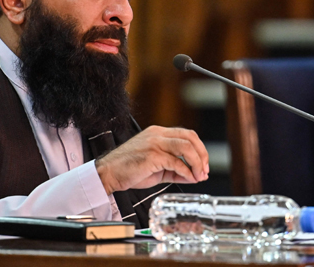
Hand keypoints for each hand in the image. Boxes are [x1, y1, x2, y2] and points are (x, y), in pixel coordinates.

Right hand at [94, 126, 209, 193]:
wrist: (108, 174)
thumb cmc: (129, 170)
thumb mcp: (157, 168)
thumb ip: (175, 170)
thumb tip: (195, 176)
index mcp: (158, 133)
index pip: (187, 135)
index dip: (200, 149)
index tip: (204, 165)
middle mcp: (157, 134)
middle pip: (190, 137)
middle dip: (202, 154)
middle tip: (205, 171)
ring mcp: (155, 143)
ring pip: (186, 147)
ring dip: (197, 163)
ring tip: (199, 176)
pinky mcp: (152, 156)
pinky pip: (176, 162)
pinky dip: (186, 171)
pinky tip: (189, 179)